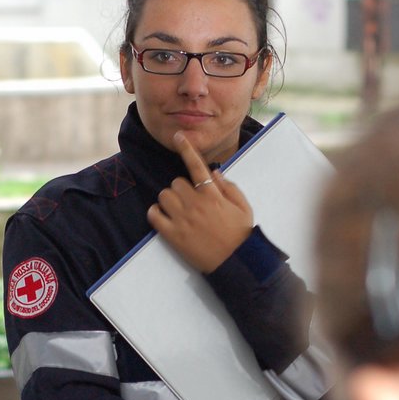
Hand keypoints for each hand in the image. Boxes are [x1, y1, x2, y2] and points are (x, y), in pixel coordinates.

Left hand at [147, 131, 253, 272]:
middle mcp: (196, 204)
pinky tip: (164, 217)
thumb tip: (214, 172)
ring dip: (169, 200)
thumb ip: (229, 187)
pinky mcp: (173, 235)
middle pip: (176, 182)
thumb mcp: (243, 207)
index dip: (186, 149)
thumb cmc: (241, 235)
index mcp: (213, 195)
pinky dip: (156, 213)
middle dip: (181, 189)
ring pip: (164, 195)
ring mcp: (182, 220)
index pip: (196, 166)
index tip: (178, 137)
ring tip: (178, 211)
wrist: (235, 263)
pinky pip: (154, 215)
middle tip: (189, 201)